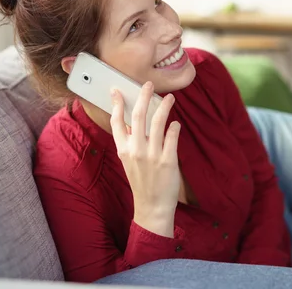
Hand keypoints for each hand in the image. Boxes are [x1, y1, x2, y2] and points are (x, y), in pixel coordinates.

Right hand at [110, 82, 180, 237]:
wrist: (152, 206)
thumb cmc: (141, 182)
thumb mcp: (128, 162)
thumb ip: (128, 143)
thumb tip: (130, 123)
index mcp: (123, 149)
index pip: (116, 121)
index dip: (116, 104)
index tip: (118, 90)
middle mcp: (136, 150)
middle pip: (138, 115)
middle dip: (144, 96)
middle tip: (149, 85)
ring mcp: (152, 155)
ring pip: (158, 122)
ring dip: (164, 106)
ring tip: (170, 98)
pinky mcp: (168, 160)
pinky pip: (172, 136)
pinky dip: (174, 127)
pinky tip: (176, 123)